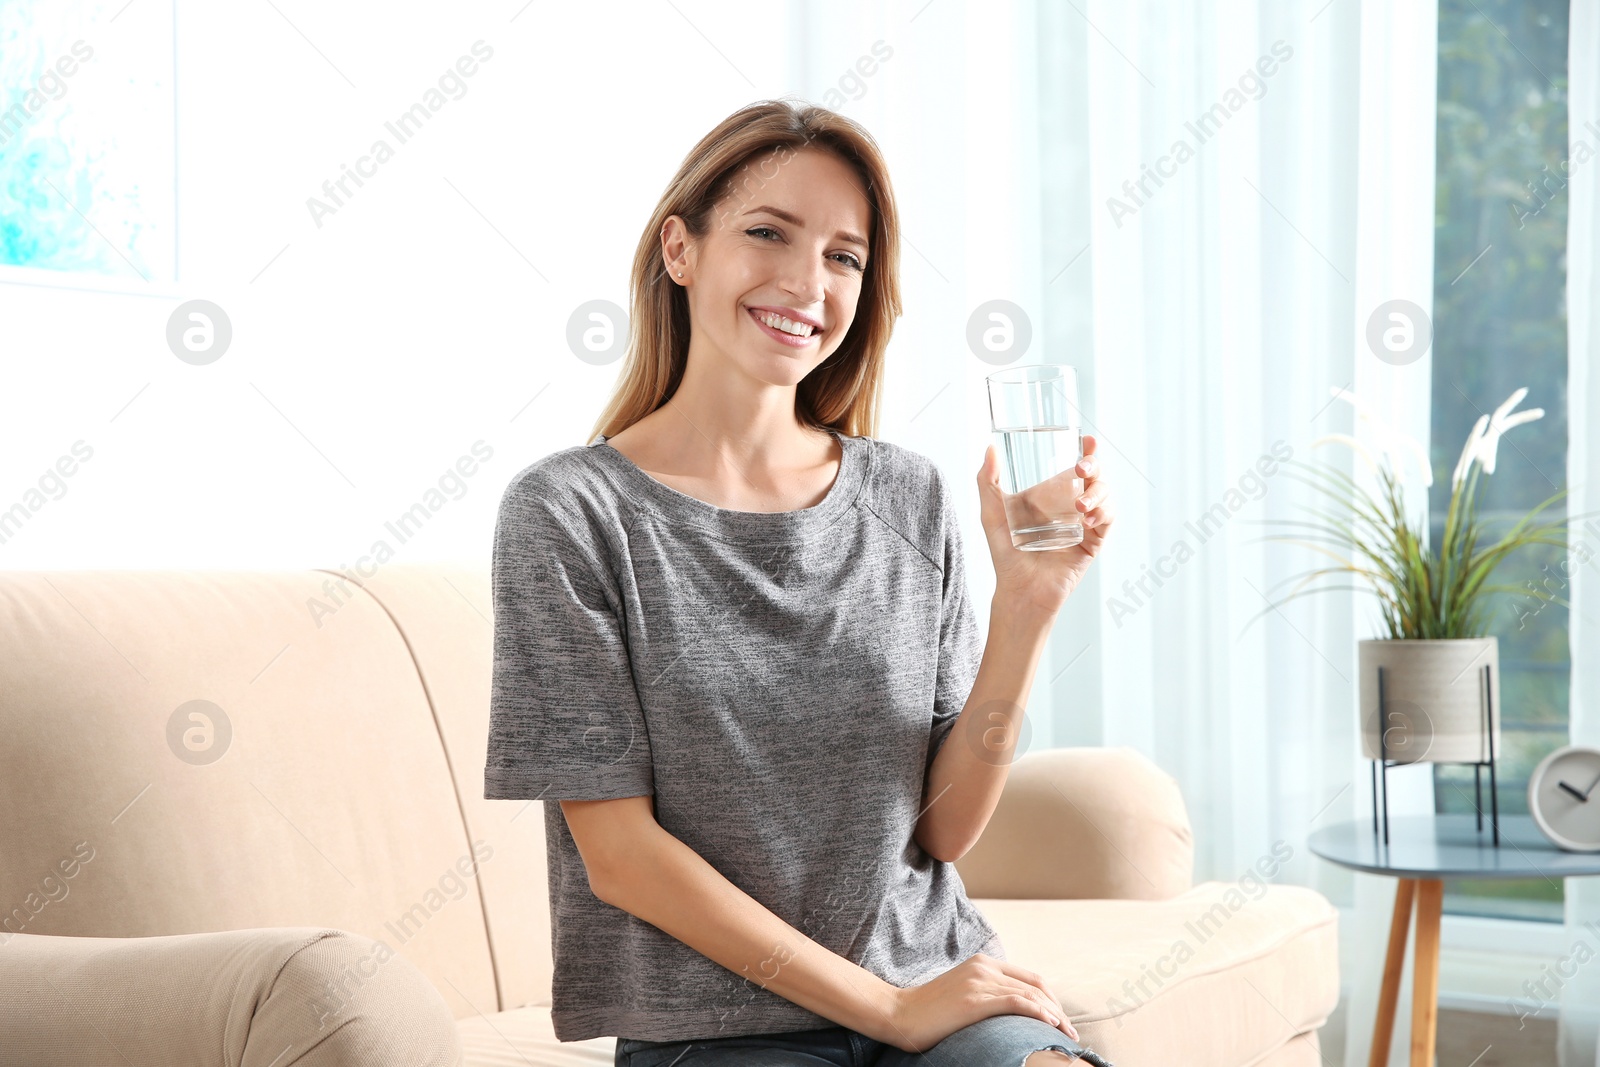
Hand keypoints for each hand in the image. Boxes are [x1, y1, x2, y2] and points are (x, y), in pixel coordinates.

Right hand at [882, 952, 1078, 1052]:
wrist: (899, 1014)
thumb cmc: (929, 1011)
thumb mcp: (962, 993)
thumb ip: (986, 993)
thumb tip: (1013, 1012)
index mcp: (982, 963)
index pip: (1030, 978)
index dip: (1052, 999)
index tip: (1061, 1021)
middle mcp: (984, 967)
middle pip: (1036, 985)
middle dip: (1059, 1009)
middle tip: (1071, 1032)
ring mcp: (978, 982)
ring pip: (1029, 994)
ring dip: (1054, 1015)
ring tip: (1066, 1035)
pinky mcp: (974, 999)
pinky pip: (1014, 1002)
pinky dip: (1037, 1011)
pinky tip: (1049, 1023)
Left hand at [977, 434, 1113, 617]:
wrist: (1019, 589)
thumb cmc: (1005, 554)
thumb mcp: (991, 513)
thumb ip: (987, 481)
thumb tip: (989, 448)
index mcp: (1052, 496)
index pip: (1074, 468)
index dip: (1087, 451)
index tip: (1088, 440)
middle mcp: (1071, 506)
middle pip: (1095, 477)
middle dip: (1094, 466)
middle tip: (1082, 468)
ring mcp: (1085, 524)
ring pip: (1106, 495)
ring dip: (1099, 493)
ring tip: (1081, 506)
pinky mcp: (1093, 542)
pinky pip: (1109, 520)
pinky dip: (1104, 514)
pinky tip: (1089, 519)